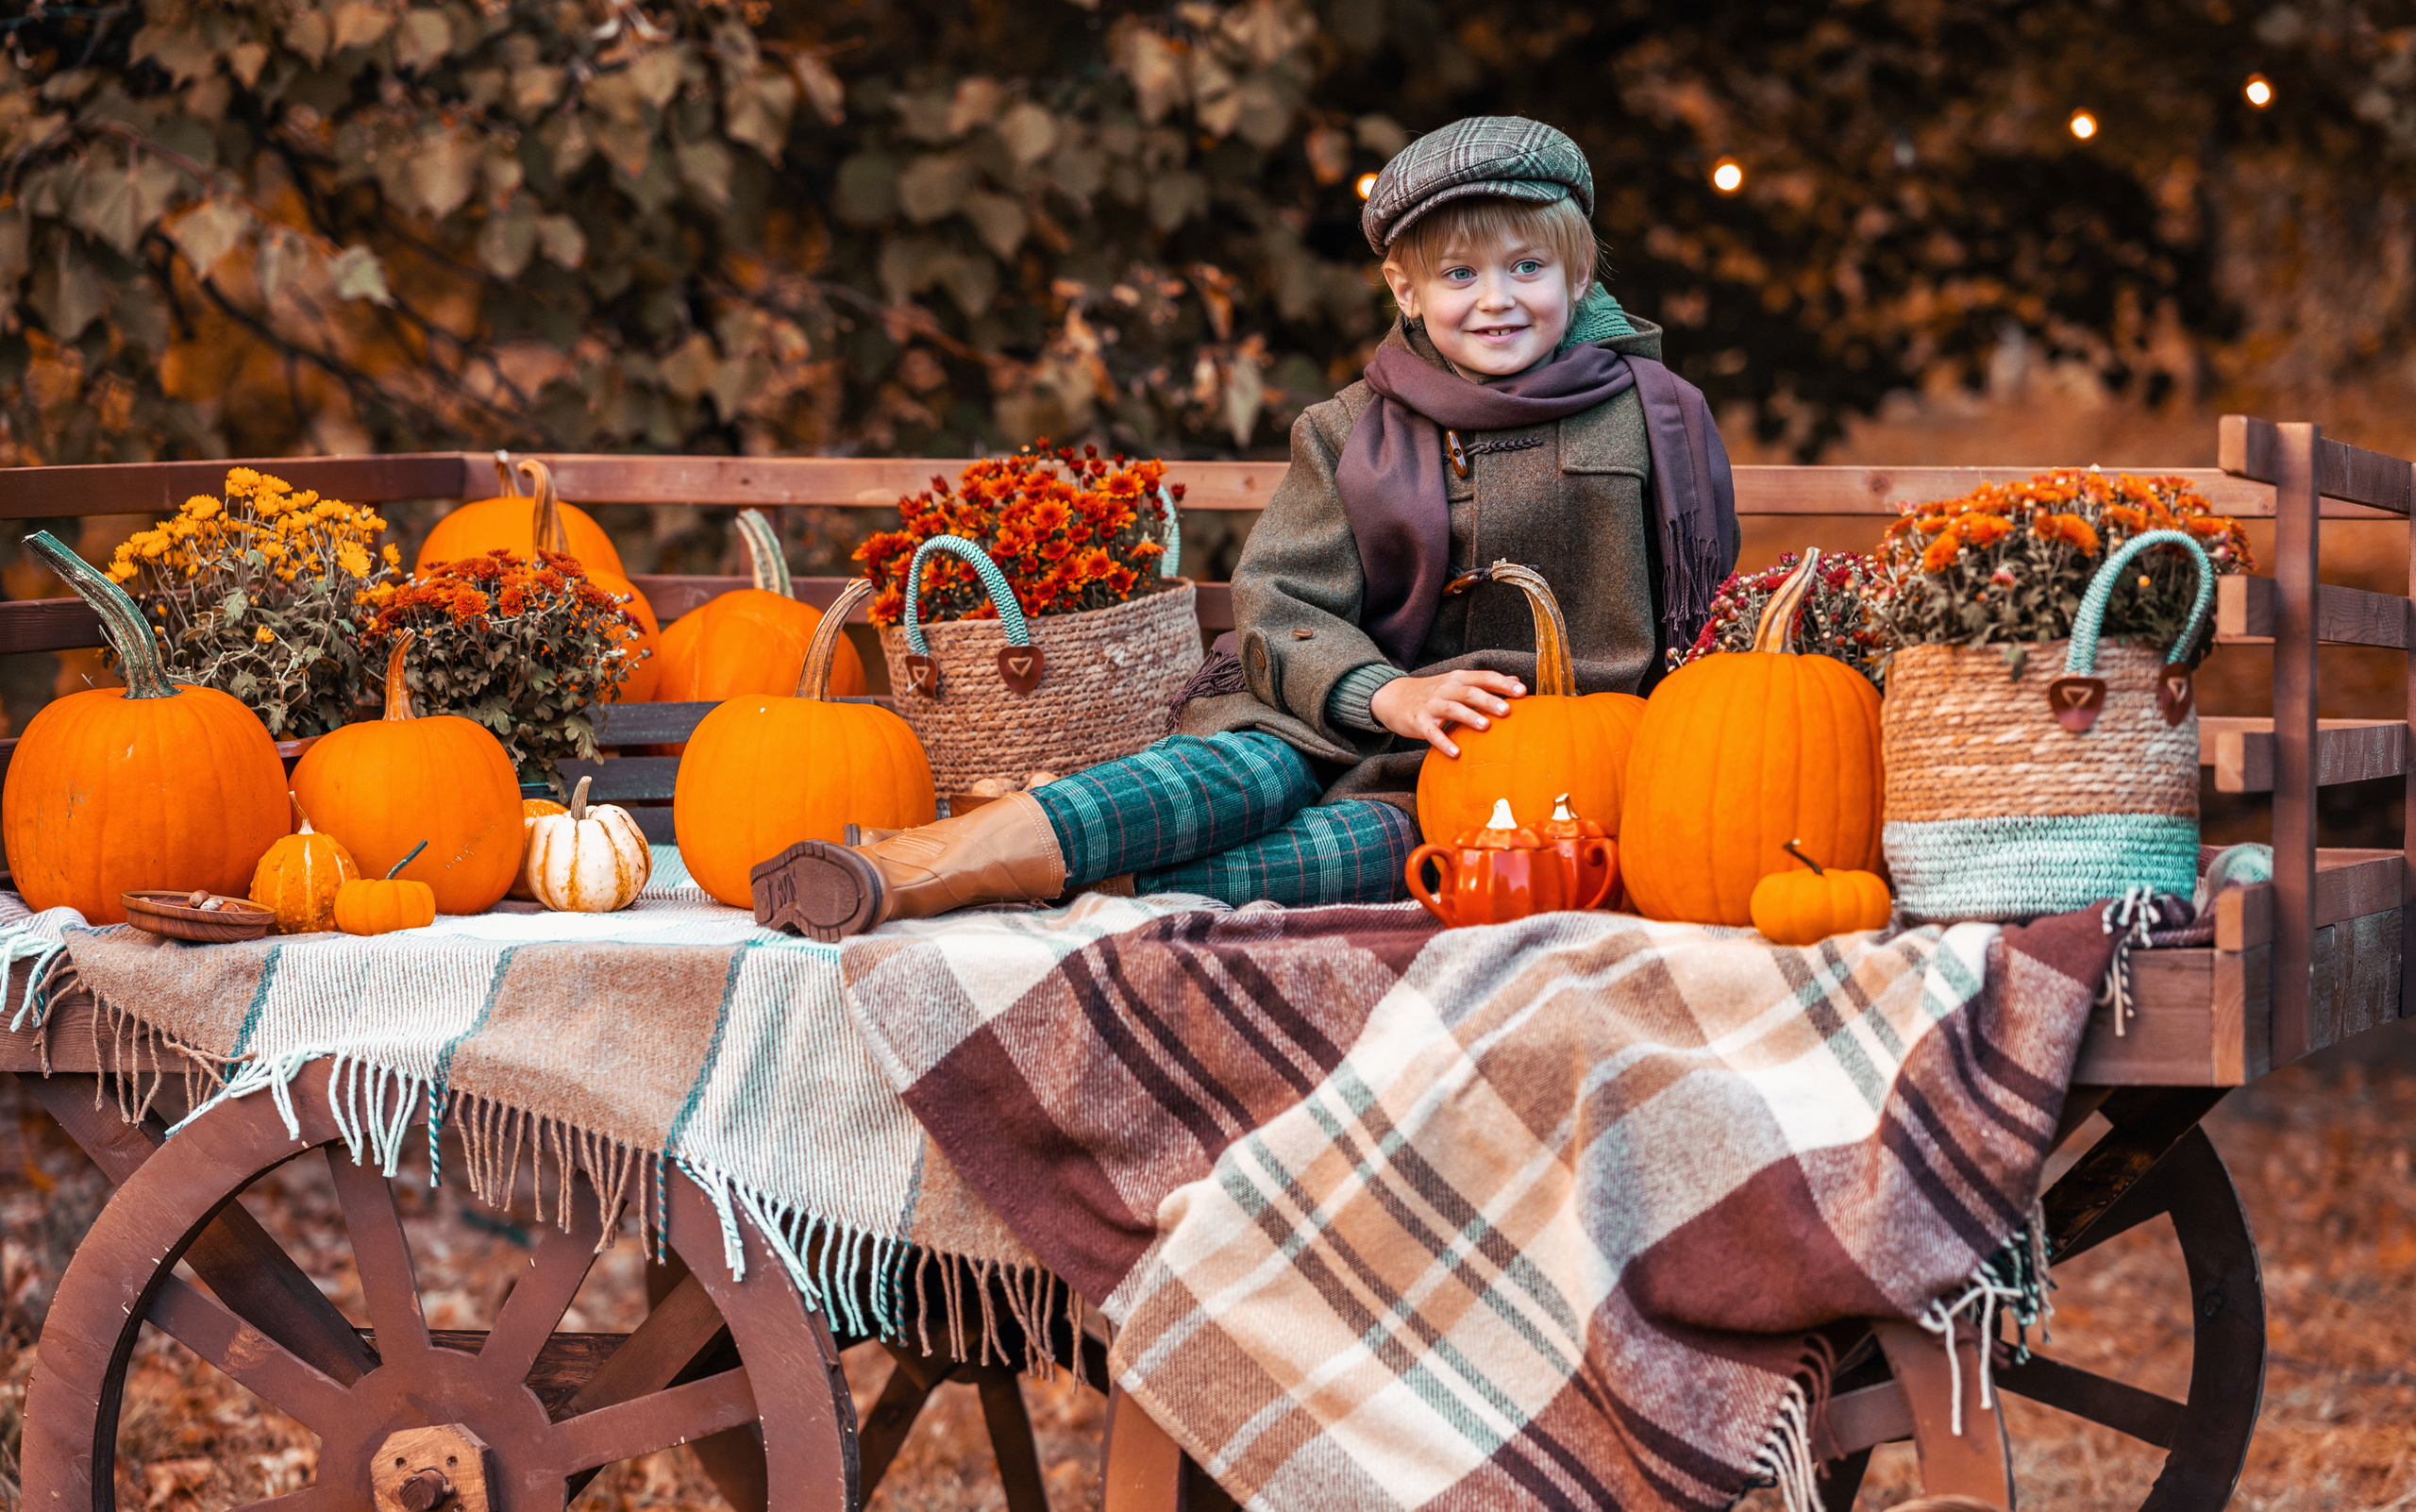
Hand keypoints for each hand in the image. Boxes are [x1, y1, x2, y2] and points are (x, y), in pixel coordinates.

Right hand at [1368, 669, 1526, 757]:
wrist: (1393, 697)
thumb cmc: (1433, 692)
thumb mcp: (1457, 682)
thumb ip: (1484, 682)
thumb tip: (1515, 679)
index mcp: (1458, 679)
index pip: (1483, 677)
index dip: (1502, 683)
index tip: (1522, 691)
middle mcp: (1445, 689)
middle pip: (1469, 692)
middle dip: (1489, 700)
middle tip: (1507, 710)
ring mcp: (1431, 705)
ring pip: (1452, 709)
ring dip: (1469, 717)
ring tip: (1485, 726)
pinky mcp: (1418, 722)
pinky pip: (1432, 733)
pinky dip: (1444, 742)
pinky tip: (1455, 753)